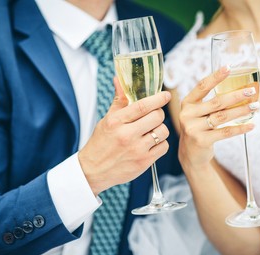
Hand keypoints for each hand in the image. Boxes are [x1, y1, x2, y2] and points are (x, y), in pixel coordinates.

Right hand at [78, 77, 170, 194]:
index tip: (165, 95)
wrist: (93, 170)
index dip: (158, 98)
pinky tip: (151, 143)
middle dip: (158, 114)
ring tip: (151, 131)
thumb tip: (119, 80)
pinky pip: (163, 147)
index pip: (143, 106)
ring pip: (163, 132)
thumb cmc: (100, 143)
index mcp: (116, 122)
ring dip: (160, 129)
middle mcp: (127, 135)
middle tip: (153, 116)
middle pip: (157, 117)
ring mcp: (136, 150)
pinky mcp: (143, 162)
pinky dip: (160, 143)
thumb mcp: (107, 120)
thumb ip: (119, 101)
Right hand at [179, 66, 257, 168]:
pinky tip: (251, 125)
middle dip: (236, 95)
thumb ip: (209, 102)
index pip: (202, 86)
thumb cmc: (198, 128)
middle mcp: (187, 114)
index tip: (229, 67)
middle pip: (216, 102)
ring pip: (222, 116)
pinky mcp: (201, 140)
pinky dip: (240, 128)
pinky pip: (225, 132)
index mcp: (187, 103)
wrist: (190, 154)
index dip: (216, 77)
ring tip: (255, 106)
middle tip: (252, 90)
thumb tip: (238, 89)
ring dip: (241, 110)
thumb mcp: (197, 113)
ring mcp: (193, 128)